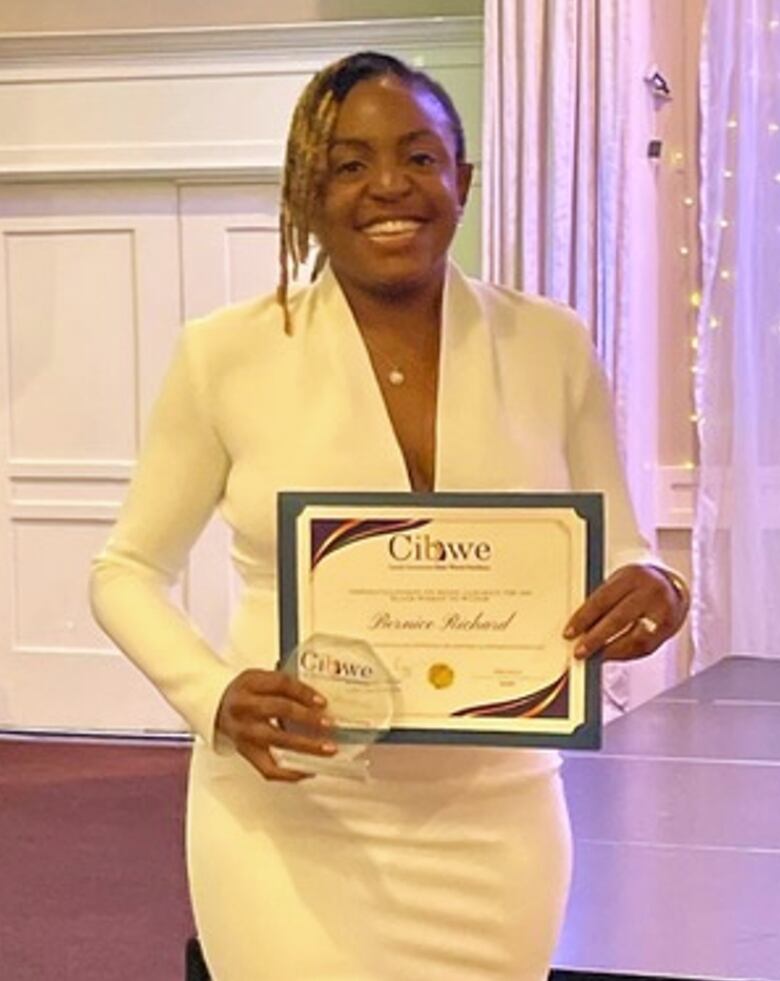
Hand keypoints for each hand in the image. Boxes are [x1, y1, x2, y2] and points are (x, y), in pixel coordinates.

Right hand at [215, 669, 336, 781]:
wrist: (217, 706)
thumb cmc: (245, 691)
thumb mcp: (260, 677)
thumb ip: (284, 686)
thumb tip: (318, 701)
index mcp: (250, 683)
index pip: (281, 684)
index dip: (304, 692)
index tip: (322, 702)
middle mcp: (245, 707)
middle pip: (279, 709)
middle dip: (307, 717)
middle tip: (328, 724)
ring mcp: (244, 732)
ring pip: (276, 740)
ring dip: (305, 746)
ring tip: (325, 749)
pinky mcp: (246, 752)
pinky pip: (268, 768)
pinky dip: (289, 773)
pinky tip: (307, 769)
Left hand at [563, 564, 688, 661]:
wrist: (673, 588)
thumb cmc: (639, 585)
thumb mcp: (619, 582)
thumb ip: (602, 601)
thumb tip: (580, 626)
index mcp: (631, 577)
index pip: (602, 599)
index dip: (584, 618)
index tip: (569, 632)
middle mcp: (649, 593)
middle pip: (618, 619)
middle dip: (595, 639)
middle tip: (580, 651)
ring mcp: (662, 612)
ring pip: (633, 638)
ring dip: (610, 651)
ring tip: (595, 656)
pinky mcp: (668, 630)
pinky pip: (644, 647)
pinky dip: (624, 655)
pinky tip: (612, 656)